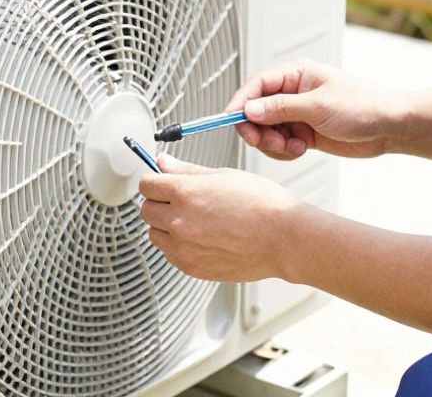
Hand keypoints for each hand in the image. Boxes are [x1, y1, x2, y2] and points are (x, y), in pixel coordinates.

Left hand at [138, 154, 306, 282]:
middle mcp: (179, 221)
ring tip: (195, 221)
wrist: (284, 239)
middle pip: (146, 210)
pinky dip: (178, 246)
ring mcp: (183, 248)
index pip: (147, 184)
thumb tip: (163, 163)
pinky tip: (202, 237)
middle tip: (182, 201)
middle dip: (159, 202)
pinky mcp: (191, 267)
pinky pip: (170, 254)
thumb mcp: (224, 176)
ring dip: (166, 226)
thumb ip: (187, 171)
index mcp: (185, 193)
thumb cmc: (263, 205)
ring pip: (155, 234)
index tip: (162, 182)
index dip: (155, 180)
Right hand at [226, 58, 397, 160]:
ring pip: (265, 130)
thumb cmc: (363, 106)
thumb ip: (281, 108)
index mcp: (296, 74)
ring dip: (272, 143)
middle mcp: (293, 92)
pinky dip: (283, 151)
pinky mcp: (303, 132)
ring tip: (293, 148)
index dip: (240, 102)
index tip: (230, 120)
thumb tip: (249, 109)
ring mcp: (297, 113)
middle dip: (257, 129)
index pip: (257, 85)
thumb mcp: (318, 107)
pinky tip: (301, 151)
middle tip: (267, 142)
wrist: (389, 127)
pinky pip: (279, 143)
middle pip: (256, 110)